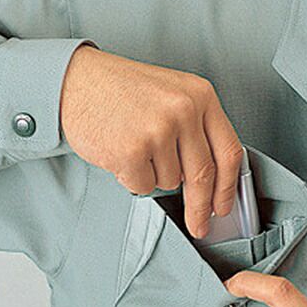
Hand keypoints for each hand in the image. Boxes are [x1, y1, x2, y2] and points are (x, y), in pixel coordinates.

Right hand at [60, 45, 243, 238]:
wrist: (77, 81)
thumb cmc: (123, 91)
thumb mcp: (172, 96)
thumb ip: (196, 131)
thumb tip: (209, 180)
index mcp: (200, 95)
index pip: (229, 151)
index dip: (228, 187)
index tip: (223, 207)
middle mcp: (183, 109)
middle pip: (203, 175)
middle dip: (201, 208)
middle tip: (198, 225)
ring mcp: (158, 130)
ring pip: (170, 182)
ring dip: (153, 175)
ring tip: (136, 146)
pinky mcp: (132, 150)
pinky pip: (144, 186)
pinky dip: (133, 178)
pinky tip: (122, 152)